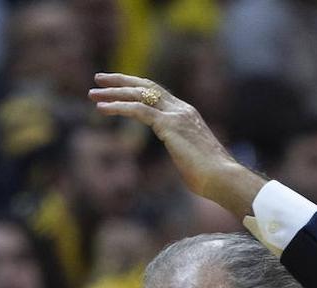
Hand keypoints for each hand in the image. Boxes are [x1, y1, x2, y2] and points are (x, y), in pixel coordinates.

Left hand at [89, 73, 264, 217]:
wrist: (223, 178)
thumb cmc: (210, 177)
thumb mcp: (191, 159)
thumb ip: (182, 152)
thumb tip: (182, 162)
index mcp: (186, 114)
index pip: (157, 93)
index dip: (135, 88)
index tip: (116, 87)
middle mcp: (181, 109)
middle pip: (146, 86)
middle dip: (120, 81)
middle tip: (99, 79)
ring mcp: (176, 115)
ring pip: (139, 95)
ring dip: (113, 93)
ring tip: (92, 94)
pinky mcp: (169, 125)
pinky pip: (139, 110)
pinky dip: (118, 107)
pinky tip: (102, 109)